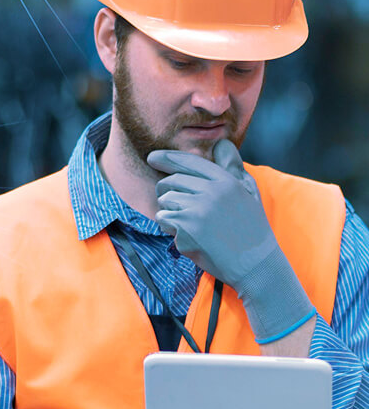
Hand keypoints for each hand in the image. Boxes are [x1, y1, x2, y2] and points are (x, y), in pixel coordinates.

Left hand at [147, 141, 314, 343]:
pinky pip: (165, 222)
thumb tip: (221, 143)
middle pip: (171, 182)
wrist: (256, 265)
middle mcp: (210, 192)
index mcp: (225, 181)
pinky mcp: (186, 230)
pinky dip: (171, 231)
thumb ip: (232, 167)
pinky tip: (191, 238)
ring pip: (164, 203)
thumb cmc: (252, 229)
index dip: (167, 158)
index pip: (189, 162)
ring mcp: (197, 210)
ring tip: (190, 226)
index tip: (152, 158)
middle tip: (176, 206)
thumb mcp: (249, 193)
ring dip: (169, 213)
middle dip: (166, 192)